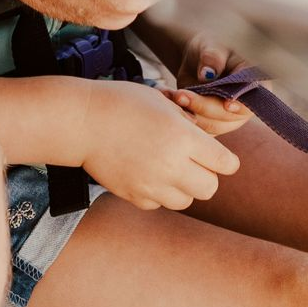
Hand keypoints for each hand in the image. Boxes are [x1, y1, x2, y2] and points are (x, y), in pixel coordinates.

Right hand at [70, 80, 241, 210]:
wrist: (81, 121)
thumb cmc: (122, 102)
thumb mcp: (162, 102)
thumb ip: (187, 123)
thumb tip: (203, 138)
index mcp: (183, 138)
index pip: (225, 163)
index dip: (226, 160)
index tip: (219, 156)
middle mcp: (171, 166)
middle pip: (210, 188)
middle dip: (207, 175)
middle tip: (193, 161)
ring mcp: (151, 185)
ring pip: (186, 201)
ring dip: (184, 187)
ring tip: (169, 167)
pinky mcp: (134, 197)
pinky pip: (159, 204)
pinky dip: (158, 193)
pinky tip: (147, 173)